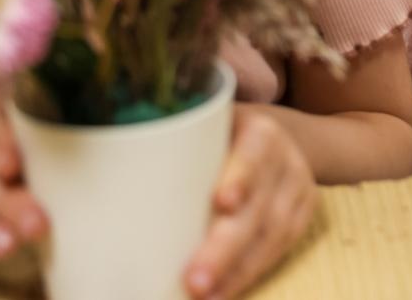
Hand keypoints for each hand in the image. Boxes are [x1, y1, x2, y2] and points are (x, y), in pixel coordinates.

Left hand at [184, 106, 317, 299]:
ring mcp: (299, 186)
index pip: (254, 152)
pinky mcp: (304, 212)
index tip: (222, 202)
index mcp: (260, 130)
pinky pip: (282, 248)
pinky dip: (251, 273)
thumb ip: (168, 147)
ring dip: (238, 271)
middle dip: (227, 247)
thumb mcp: (200, 128)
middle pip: (259, 205)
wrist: (266, 139)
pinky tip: (224, 292)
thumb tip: (107, 185)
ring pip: (274, 233)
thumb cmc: (215, 138)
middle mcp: (286, 157)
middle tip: (194, 279)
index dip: (241, 176)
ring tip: (204, 296)